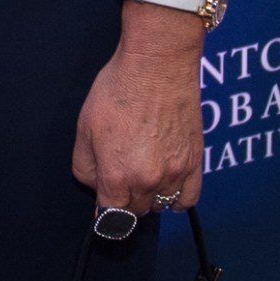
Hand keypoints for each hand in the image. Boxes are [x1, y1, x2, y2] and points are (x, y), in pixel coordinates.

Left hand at [73, 11, 203, 215]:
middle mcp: (148, 180)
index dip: (103, 210)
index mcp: (117, 174)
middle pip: (135, 211)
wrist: (158, 64)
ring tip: (142, 174)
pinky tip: (167, 185)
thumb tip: (94, 185)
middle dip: (124, 200)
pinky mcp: (195, 162)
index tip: (103, 201)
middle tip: (120, 176)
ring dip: (149, 198)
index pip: (109, 216)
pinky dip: (176, 198)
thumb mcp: (84, 127)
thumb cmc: (118, 89)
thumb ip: (84, 166)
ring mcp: (175, 173)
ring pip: (160, 206)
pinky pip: (188, 199)